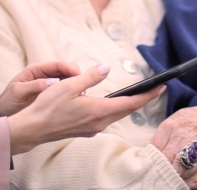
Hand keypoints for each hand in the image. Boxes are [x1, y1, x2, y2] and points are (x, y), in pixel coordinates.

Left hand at [0, 60, 81, 118]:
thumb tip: (53, 82)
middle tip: (85, 88)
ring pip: (67, 84)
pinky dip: (72, 97)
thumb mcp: (18, 92)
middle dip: (77, 78)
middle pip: (66, 72)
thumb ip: (34, 86)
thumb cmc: (7, 102)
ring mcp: (48, 87)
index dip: (70, 68)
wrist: (1, 116)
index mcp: (36, 70)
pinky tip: (79, 105)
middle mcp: (44, 76)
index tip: (79, 75)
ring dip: (76, 88)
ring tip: (84, 97)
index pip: (57, 65)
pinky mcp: (50, 98)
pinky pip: (64, 95)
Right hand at [7, 63, 163, 154]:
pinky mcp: (85, 129)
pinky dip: (113, 108)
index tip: (161, 87)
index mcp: (99, 110)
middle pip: (126, 110)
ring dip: (127, 104)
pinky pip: (105, 117)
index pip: (130, 103)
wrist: (34, 128)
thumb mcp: (69, 85)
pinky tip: (109, 103)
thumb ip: (90, 77)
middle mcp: (99, 122)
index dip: (147, 95)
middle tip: (154, 89)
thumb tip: (106, 68)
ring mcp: (93, 128)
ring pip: (116, 115)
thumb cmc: (49, 106)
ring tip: (136, 94)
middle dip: (141, 99)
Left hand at [151, 106, 196, 171]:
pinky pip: (194, 164)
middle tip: (159, 175)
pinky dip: (188, 173)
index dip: (153, 158)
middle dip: (162, 167)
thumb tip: (150, 151)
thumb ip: (162, 136)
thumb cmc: (186, 121)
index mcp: (167, 126)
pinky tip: (184, 177)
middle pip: (166, 156)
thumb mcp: (172, 122)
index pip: (156, 147)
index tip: (151, 166)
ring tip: (170, 178)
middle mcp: (178, 133)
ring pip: (179, 162)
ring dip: (174, 172)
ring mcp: (192, 140)